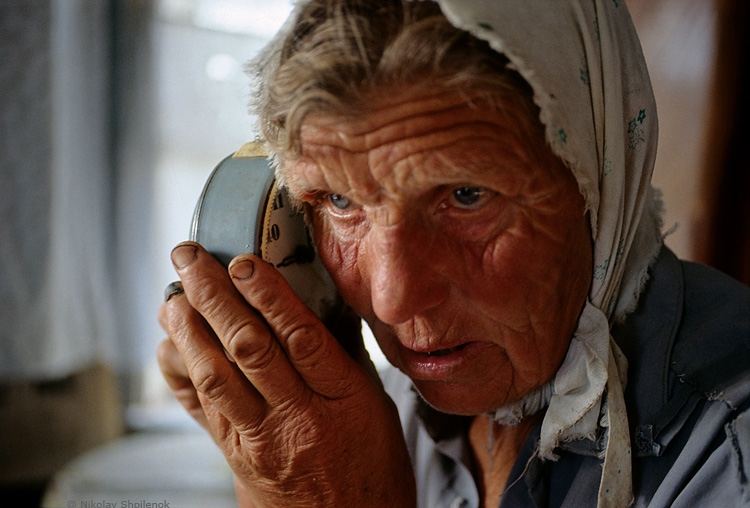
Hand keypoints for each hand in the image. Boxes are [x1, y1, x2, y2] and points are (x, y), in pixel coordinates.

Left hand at [157, 242, 415, 507]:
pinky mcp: (237, 456)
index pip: (302, 337)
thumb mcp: (375, 406)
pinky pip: (204, 408)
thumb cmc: (371, 466)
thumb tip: (316, 304)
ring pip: (218, 377)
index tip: (245, 262)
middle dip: (214, 297)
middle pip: (250, 348)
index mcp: (344, 401)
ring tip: (174, 295)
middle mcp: (299, 419)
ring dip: (189, 330)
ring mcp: (262, 440)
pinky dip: (184, 371)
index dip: (269, 296)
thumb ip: (344, 358)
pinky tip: (173, 344)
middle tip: (191, 259)